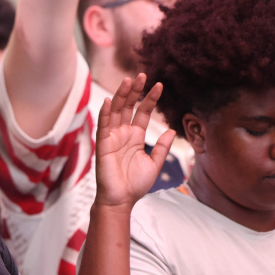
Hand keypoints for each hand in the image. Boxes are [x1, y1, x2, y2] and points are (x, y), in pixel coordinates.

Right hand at [93, 75, 174, 208]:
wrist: (121, 200)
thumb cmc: (136, 185)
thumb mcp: (155, 165)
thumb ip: (162, 147)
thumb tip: (171, 130)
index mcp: (136, 137)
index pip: (142, 112)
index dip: (150, 99)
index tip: (159, 85)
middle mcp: (124, 134)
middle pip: (129, 106)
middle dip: (135, 91)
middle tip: (142, 75)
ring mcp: (113, 137)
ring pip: (116, 111)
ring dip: (121, 95)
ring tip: (128, 80)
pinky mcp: (103, 144)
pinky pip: (104, 125)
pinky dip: (106, 112)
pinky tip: (109, 100)